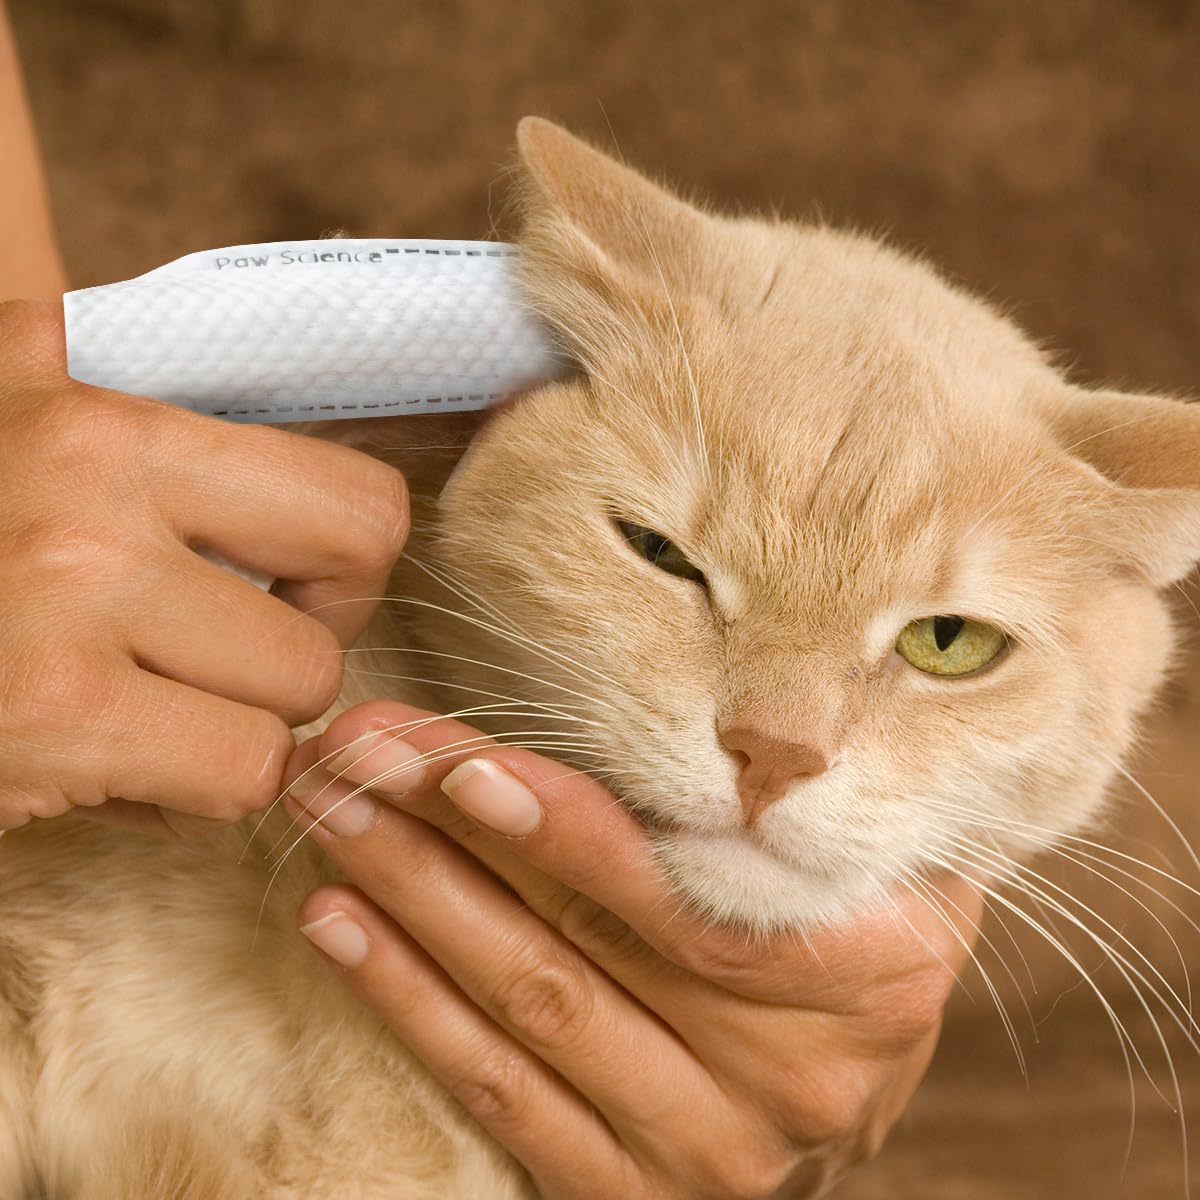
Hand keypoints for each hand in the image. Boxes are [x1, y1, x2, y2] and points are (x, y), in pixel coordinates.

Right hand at [0, 300, 409, 835]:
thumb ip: (51, 361)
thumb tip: (88, 266)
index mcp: (105, 426)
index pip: (359, 503)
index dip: (347, 568)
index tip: (291, 592)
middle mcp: (95, 505)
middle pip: (338, 616)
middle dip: (292, 662)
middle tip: (220, 664)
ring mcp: (71, 616)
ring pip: (291, 712)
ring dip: (234, 735)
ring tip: (146, 715)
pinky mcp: (52, 722)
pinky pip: (230, 781)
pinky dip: (185, 798)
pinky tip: (108, 768)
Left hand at [285, 701, 981, 1199]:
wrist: (855, 1081)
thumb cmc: (855, 926)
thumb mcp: (871, 850)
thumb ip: (797, 794)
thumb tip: (682, 680)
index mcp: (868, 977)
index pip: (693, 904)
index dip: (576, 837)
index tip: (465, 765)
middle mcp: (792, 1079)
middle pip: (584, 943)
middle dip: (451, 835)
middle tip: (355, 753)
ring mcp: (707, 1150)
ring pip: (527, 1009)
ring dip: (411, 900)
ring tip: (330, 812)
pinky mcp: (627, 1191)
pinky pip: (498, 1095)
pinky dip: (408, 1000)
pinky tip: (337, 922)